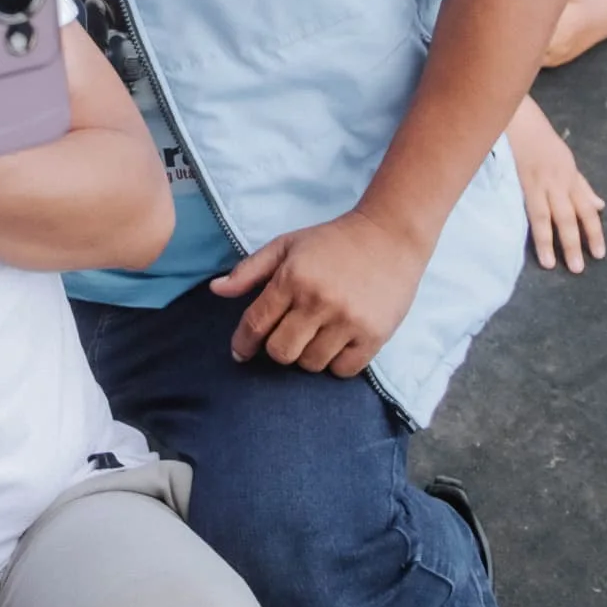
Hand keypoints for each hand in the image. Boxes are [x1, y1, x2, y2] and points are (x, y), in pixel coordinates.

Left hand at [206, 208, 429, 374]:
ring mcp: (348, 320)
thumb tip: (216, 290)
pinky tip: (338, 342)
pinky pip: (342, 370)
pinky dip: (336, 363)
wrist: (390, 236)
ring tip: (316, 334)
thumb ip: (249, 270)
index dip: (242, 343)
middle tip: (287, 336)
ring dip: (308, 355)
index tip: (240, 352)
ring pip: (311, 364)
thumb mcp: (287, 245)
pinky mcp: (374, 335)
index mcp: (292, 278)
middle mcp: (318, 301)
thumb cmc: (333, 241)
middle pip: (281, 352)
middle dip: (277, 349)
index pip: (255, 323)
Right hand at [507, 98, 605, 275]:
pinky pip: (526, 208)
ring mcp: (536, 182)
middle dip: (574, 242)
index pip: (586, 209)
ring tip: (551, 264)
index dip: (593, 231)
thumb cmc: (541, 141)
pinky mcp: (517, 181)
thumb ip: (582, 187)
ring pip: (546, 216)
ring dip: (550, 241)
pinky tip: (529, 242)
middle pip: (568, 216)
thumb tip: (600, 206)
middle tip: (579, 268)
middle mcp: (557, 182)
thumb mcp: (567, 162)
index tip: (599, 254)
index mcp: (569, 177)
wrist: (517, 118)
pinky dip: (530, 226)